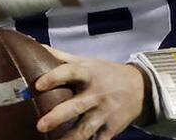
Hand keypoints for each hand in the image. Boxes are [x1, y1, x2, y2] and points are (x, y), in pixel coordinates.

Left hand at [35, 47, 151, 139]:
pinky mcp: (111, 129)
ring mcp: (104, 113)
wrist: (140, 88)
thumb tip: (35, 46)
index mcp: (89, 74)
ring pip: (85, 129)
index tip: (38, 85)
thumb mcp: (87, 62)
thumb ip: (61, 58)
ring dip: (70, 138)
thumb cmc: (106, 74)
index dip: (54, 78)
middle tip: (41, 126)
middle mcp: (96, 94)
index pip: (70, 72)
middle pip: (76, 106)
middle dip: (58, 116)